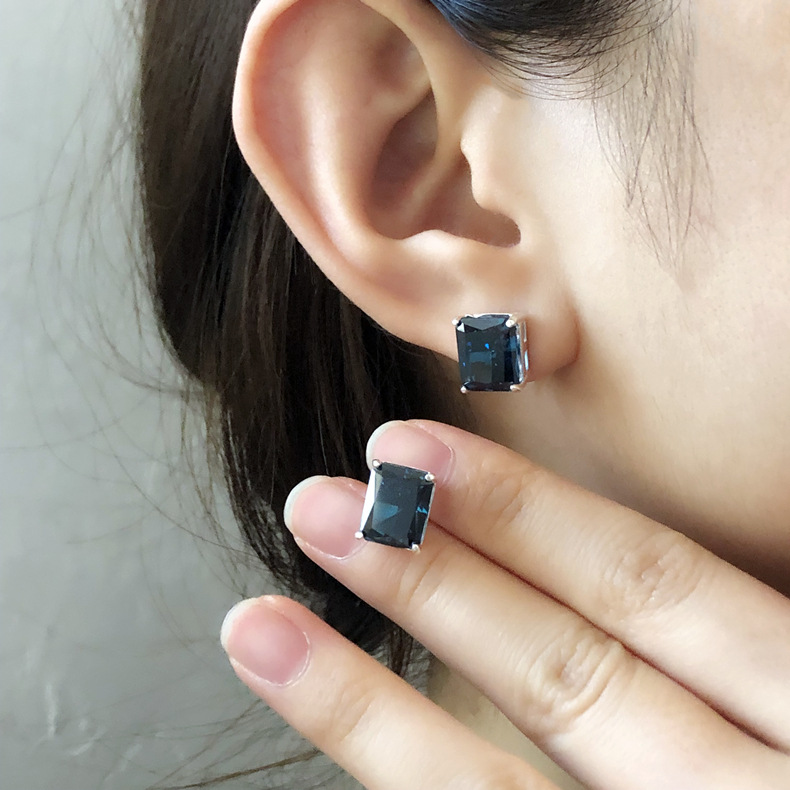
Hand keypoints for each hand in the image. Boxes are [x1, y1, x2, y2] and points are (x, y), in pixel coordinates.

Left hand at [220, 420, 789, 788]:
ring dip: (367, 707)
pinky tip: (343, 744)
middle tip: (316, 504)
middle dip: (428, 581)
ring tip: (258, 626)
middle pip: (565, 672)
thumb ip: (730, 650)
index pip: (649, 587)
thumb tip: (627, 587)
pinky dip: (415, 789)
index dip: (524, 511)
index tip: (413, 452)